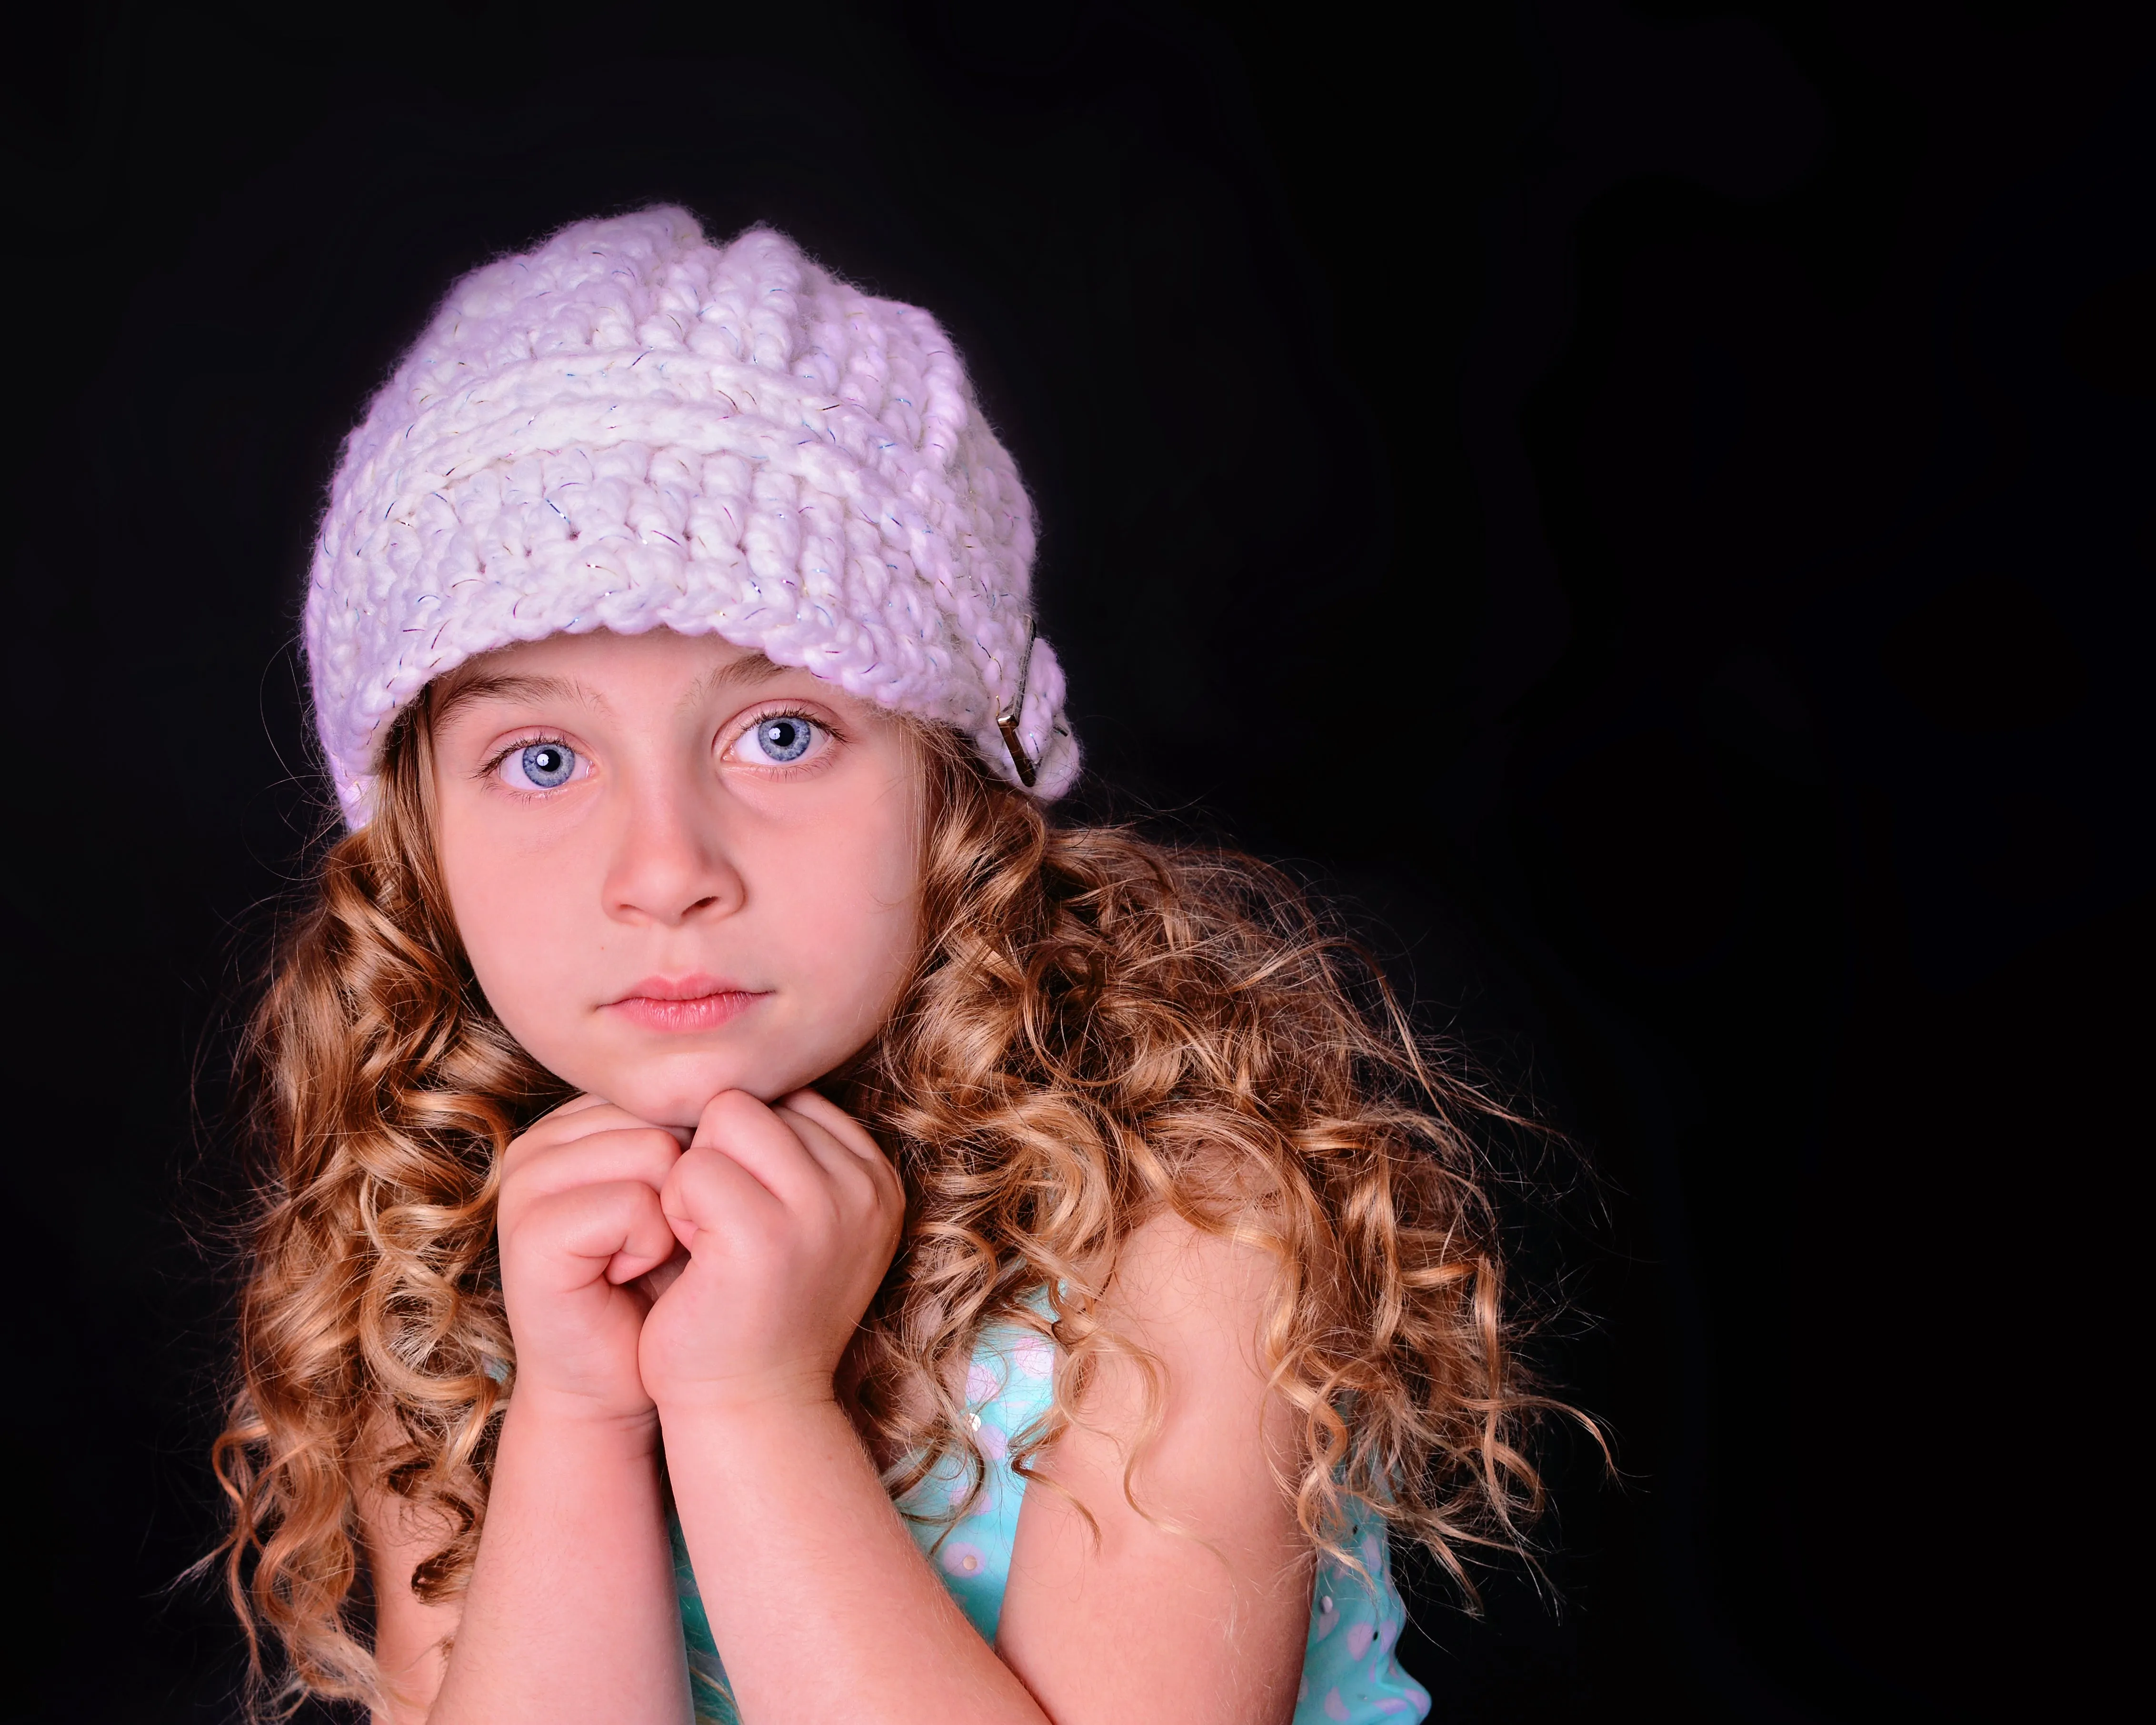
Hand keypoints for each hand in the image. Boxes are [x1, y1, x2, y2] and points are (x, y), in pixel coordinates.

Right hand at [494, 1094, 687, 1427]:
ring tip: (643, 1256)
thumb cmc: (666, 1283)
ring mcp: (528, 1180)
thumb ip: (699, 1129)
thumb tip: (758, 1075)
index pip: (671, 1088)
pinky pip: (631, 1204)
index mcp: (581, 1118)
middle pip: (666, 1114)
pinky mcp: (530, 1228)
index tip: (683, 1211)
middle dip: (689, 1184)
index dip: (704, 1154)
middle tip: (663, 1240)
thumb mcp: (689, 1191)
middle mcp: (545, 1137)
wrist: (622, 1380)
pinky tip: (625, 1275)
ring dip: (674, 1216)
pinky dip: (649, 1246)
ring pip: (654, 1150)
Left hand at [639, 1088, 904, 1416]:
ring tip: (708, 1241)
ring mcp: (823, 1210)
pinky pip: (692, 1170)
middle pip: (752, 1101)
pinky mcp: (767, 1236)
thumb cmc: (754, 1309)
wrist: (749, 1408)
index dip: (744, 1150)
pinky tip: (693, 1261)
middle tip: (722, 1233)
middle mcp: (864, 1187)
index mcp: (877, 1178)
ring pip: (722, 1122)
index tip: (748, 1219)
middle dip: (718, 1157)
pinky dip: (674, 1210)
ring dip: (694, 1178)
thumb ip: (789, 1151)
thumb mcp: (797, 1218)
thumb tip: (735, 1071)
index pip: (787, 1098)